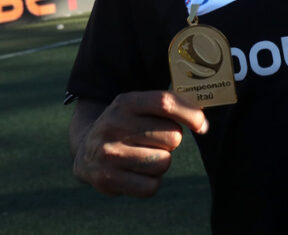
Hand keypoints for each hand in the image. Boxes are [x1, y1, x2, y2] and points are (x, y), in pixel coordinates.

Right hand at [72, 91, 207, 197]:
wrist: (85, 151)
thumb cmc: (127, 126)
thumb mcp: (139, 107)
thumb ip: (170, 106)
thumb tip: (202, 123)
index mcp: (125, 102)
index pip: (166, 103)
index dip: (191, 114)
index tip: (201, 125)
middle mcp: (114, 125)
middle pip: (172, 136)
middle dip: (171, 141)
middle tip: (154, 140)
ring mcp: (109, 153)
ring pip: (164, 162)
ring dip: (161, 162)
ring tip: (143, 155)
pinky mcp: (107, 180)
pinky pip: (151, 186)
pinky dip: (150, 183)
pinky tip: (136, 173)